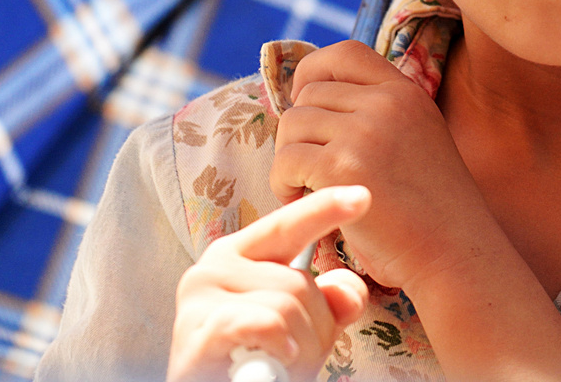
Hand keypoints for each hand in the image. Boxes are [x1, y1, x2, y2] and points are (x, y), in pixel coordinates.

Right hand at [168, 186, 372, 381]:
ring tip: (280, 366)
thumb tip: (348, 290)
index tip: (362, 195)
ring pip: (287, 307)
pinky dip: (279, 344)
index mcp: (239, 256)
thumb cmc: (257, 362)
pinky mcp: (198, 328)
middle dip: (316, 329)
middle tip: (296, 357)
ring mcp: (202, 296)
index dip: (324, 208)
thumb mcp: (302, 329)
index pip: (287, 226)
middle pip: (299, 282)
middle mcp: (215, 266)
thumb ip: (328, 304)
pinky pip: (265, 324)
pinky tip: (277, 361)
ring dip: (300, 349)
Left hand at [269, 41, 499, 292]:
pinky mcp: (342, 167)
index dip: (313, 73)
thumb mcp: (415, 138)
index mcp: (406, 92)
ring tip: (306, 188)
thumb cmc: (430, 211)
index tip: (305, 105)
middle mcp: (386, 103)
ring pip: (291, 125)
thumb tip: (306, 100)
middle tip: (309, 170)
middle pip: (308, 95)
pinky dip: (284, 184)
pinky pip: (287, 161)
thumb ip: (376, 114)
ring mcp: (364, 132)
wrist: (454, 254)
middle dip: (299, 133)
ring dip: (289, 160)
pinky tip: (303, 201)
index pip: (344, 53)